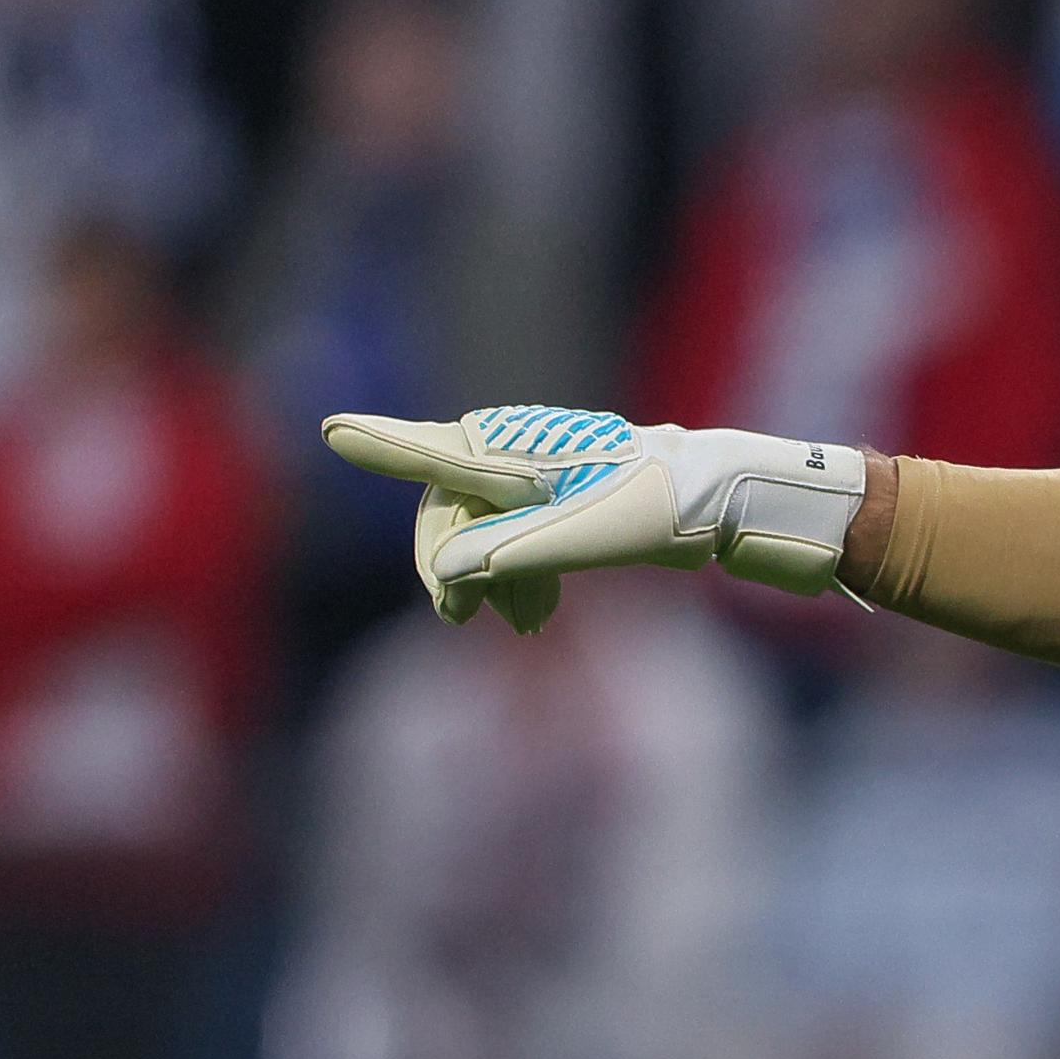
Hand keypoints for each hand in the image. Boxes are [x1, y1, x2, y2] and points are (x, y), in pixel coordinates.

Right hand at [320, 407, 868, 632]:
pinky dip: (518, 573)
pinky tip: (535, 617)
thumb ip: (508, 552)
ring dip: (488, 577)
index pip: (434, 453)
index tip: (335, 433)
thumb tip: (444, 573)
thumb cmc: (657, 508)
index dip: (384, 448)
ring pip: (484, 528)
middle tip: (459, 616)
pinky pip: (516, 535)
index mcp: (513, 451)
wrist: (725, 501)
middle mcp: (515, 450)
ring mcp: (537, 473)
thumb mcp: (582, 536)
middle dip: (450, 564)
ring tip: (519, 625)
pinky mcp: (562, 496)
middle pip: (449, 509)